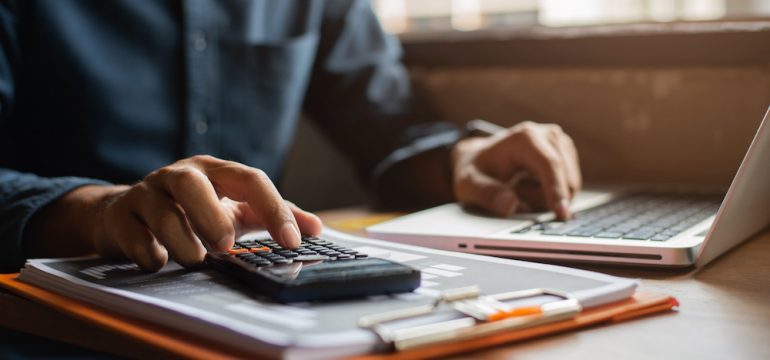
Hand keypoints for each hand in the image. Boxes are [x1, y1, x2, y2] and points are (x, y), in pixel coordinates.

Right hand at [28, 155, 321, 270]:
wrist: (129, 214)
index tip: (293, 241)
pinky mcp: (121, 216)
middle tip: (225, 246)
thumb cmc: (193, 210)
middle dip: (210, 217)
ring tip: (196, 259)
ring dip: (182, 243)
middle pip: (192, 185)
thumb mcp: (235, 208)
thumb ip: (273, 215)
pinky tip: (160, 261)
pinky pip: (133, 235)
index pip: (250, 179)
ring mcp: (146, 194)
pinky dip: (150, 253)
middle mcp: (179, 176)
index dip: (274, 209)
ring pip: (161, 213)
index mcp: (215, 171)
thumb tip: (315, 228)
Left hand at [451, 121, 581, 218]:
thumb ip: (486, 194)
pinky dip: (550, 195)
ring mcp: (561, 144)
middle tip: (514, 193)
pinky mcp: (567, 155)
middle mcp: (548, 135)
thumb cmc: (476, 170)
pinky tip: (531, 187)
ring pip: (569, 187)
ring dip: (545, 198)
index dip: (556, 189)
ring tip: (519, 188)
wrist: (481, 160)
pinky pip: (569, 188)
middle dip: (542, 198)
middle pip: (563, 179)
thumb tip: (510, 205)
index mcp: (525, 137)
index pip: (549, 164)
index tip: (561, 213)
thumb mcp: (468, 184)